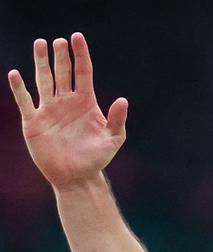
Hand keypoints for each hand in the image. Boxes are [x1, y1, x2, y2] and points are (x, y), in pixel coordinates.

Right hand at [8, 33, 127, 188]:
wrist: (77, 177)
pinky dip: (19, 88)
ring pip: (44, 80)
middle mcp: (66, 102)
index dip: (81, 55)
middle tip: (58, 41)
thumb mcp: (112, 140)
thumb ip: (117, 120)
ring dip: (41, 63)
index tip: (77, 37)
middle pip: (63, 72)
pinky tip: (15, 74)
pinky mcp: (34, 122)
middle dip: (61, 56)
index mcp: (86, 103)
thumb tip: (123, 100)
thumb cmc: (96, 159)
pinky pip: (25, 101)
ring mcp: (49, 110)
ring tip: (40, 44)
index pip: (83, 73)